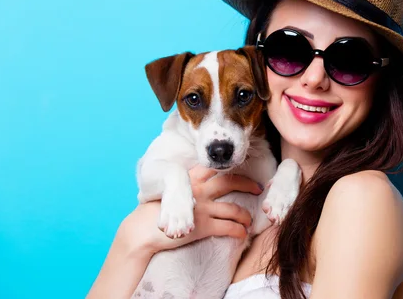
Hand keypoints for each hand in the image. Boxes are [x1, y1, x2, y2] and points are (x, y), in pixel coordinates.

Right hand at [117, 165, 262, 257]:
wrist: (144, 229)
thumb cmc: (155, 211)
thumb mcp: (171, 191)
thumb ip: (186, 186)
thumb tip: (199, 186)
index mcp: (190, 178)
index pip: (216, 169)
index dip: (232, 169)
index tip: (243, 171)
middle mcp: (199, 189)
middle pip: (230, 182)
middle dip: (248, 184)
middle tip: (258, 188)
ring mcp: (202, 208)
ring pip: (234, 208)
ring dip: (245, 215)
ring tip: (250, 220)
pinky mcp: (203, 226)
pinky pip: (228, 227)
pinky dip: (239, 231)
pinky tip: (243, 234)